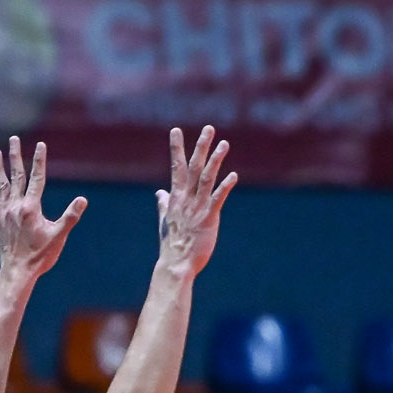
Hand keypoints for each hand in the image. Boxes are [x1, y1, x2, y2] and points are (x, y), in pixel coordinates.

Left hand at [0, 135, 86, 285]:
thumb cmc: (40, 256)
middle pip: (15, 175)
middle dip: (15, 155)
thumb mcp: (59, 236)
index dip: (39, 160)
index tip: (40, 145)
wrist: (16, 271)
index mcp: (30, 208)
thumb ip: (70, 216)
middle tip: (13, 139)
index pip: (36, 178)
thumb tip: (83, 200)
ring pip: (1, 184)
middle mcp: (15, 206)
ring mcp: (4, 213)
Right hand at [156, 126, 236, 278]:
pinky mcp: (208, 219)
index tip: (176, 130)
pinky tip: (233, 175)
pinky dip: (225, 186)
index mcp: (176, 198)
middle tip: (209, 128)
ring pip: (206, 178)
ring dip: (215, 160)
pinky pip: (217, 199)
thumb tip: (159, 192)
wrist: (176, 264)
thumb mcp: (166, 220)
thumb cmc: (172, 244)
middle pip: (193, 167)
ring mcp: (197, 208)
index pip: (176, 168)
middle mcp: (186, 199)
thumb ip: (164, 204)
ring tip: (224, 143)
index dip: (177, 148)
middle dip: (200, 147)